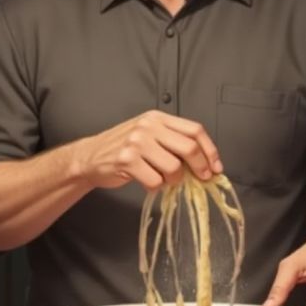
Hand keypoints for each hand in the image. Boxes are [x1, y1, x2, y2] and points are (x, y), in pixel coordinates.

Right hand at [72, 110, 222, 191]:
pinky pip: (155, 181)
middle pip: (189, 148)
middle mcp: (148, 126)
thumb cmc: (123, 148)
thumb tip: (205, 163)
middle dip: (199, 168)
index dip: (210, 151)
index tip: (216, 168)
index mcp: (157, 118)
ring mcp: (136, 143)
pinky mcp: (127, 161)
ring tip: (163, 180)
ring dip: (173, 180)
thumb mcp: (148, 135)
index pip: (194, 130)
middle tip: (200, 179)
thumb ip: (172, 142)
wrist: (89, 157)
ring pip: (173, 167)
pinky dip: (156, 187)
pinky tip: (148, 182)